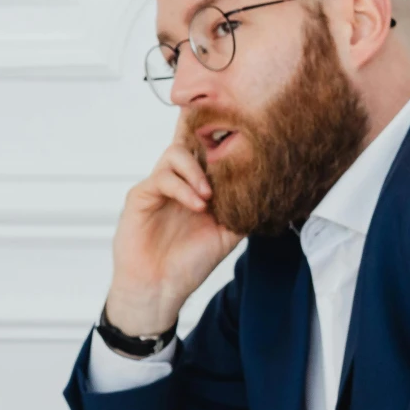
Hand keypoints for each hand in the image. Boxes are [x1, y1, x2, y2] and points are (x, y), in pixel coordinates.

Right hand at [104, 138, 241, 336]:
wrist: (161, 288)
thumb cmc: (189, 263)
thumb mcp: (227, 235)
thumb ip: (243, 210)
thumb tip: (269, 190)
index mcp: (197, 186)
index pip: (207, 151)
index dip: (220, 133)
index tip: (241, 120)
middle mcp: (178, 181)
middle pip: (189, 139)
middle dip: (205, 130)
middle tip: (227, 134)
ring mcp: (158, 186)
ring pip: (175, 153)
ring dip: (196, 170)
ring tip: (209, 195)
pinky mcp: (141, 195)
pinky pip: (162, 178)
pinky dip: (183, 188)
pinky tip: (198, 205)